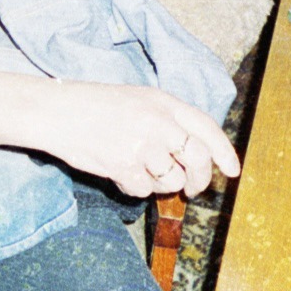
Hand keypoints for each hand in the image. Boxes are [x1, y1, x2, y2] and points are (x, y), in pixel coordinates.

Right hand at [36, 81, 239, 198]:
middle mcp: (158, 122)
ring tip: (138, 170)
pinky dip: (133, 187)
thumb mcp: (138, 100)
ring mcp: (142, 144)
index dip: (224, 152)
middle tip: (192, 188)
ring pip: (172, 180)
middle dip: (200, 180)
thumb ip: (167, 121)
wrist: (57, 111)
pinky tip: (118, 172)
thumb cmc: (95, 106)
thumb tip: (194, 156)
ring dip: (160, 183)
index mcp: (163, 102)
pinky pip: (144, 190)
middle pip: (198, 159)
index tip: (233, 171)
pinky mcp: (124, 165)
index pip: (206, 128)